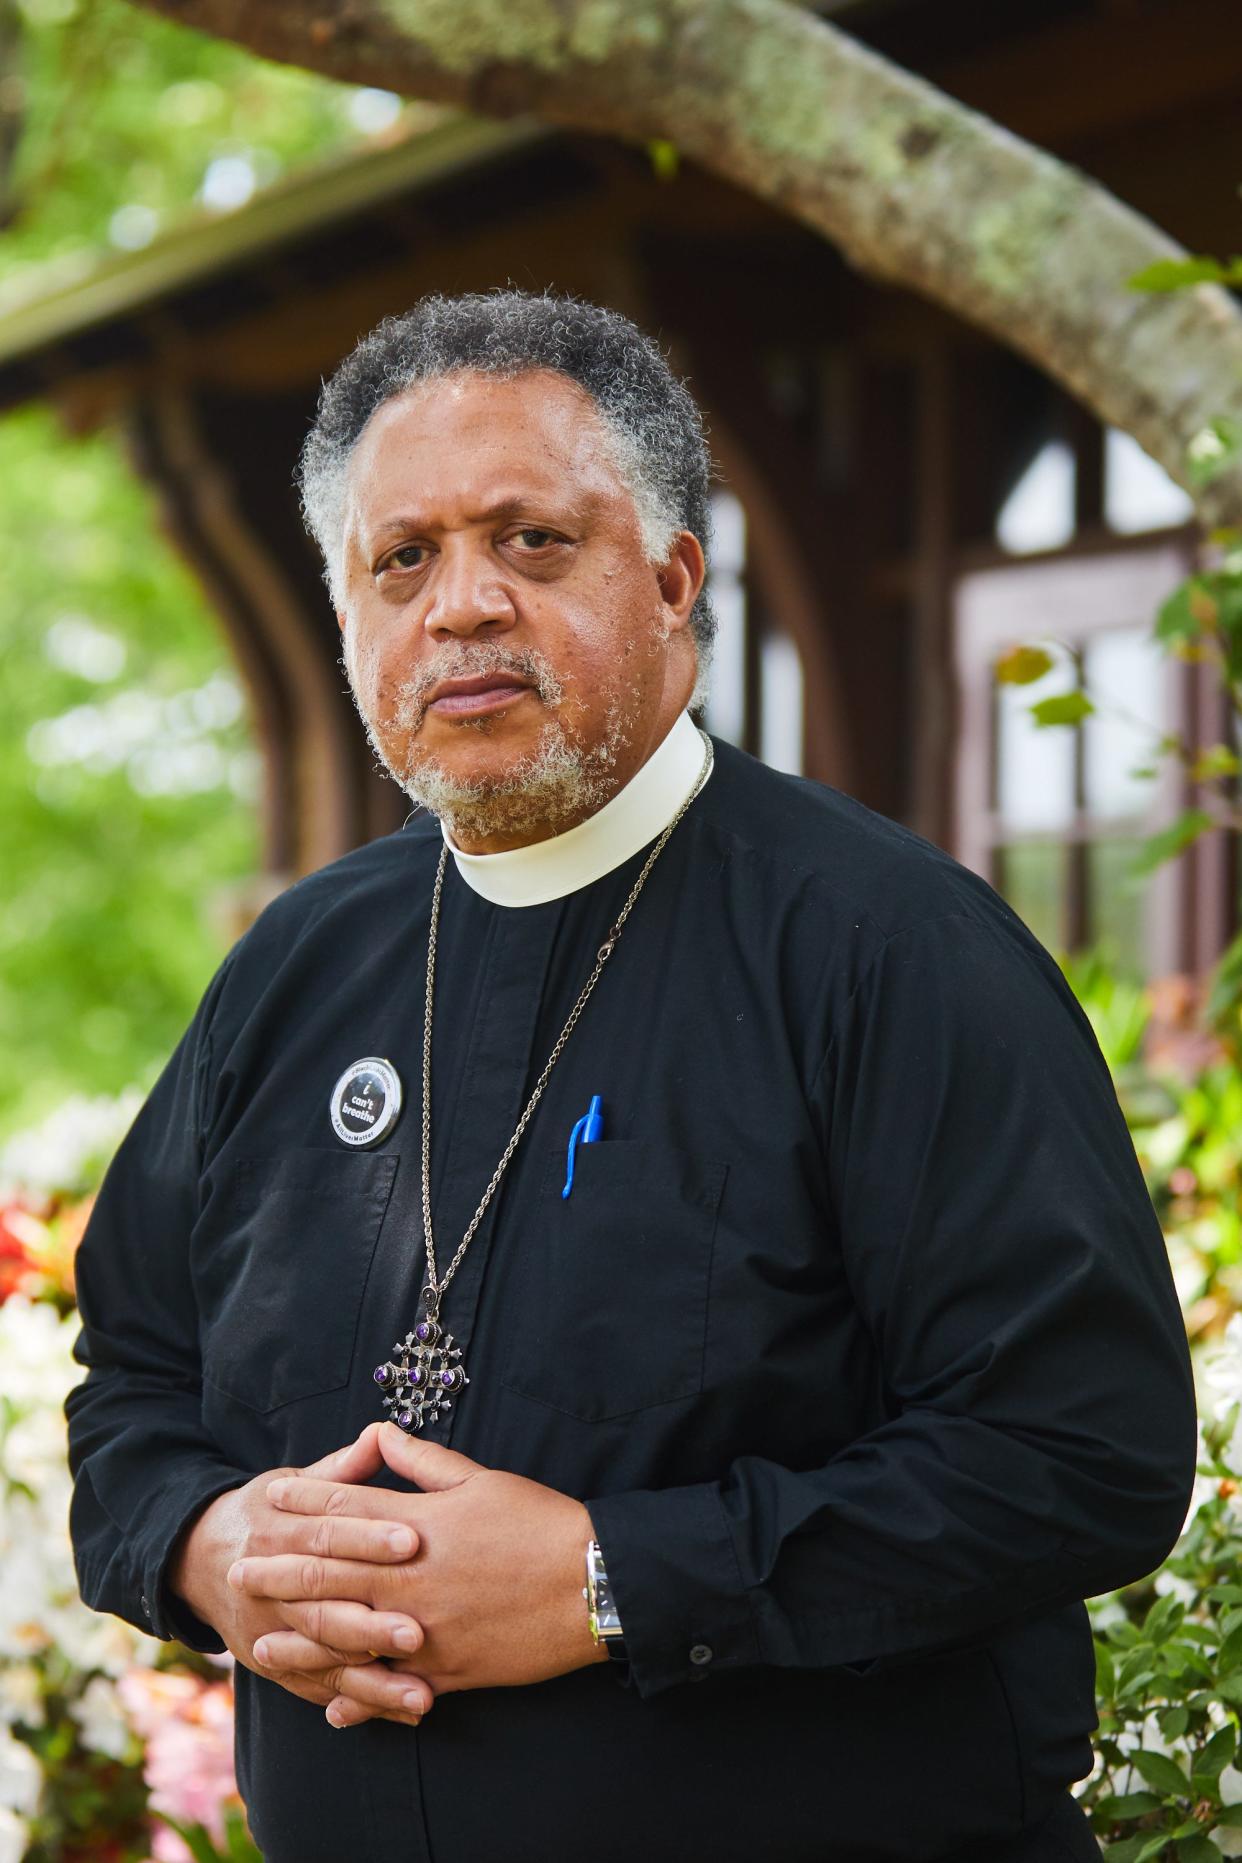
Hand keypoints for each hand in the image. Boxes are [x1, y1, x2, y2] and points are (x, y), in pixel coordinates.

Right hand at [168, 1422, 435, 1728]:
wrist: (197, 1558)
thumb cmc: (265, 1512)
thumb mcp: (291, 1481)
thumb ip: (339, 1469)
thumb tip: (380, 1433)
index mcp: (276, 1531)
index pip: (325, 1534)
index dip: (367, 1536)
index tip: (413, 1540)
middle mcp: (266, 1586)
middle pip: (322, 1605)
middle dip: (371, 1621)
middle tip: (419, 1631)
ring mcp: (266, 1632)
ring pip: (321, 1658)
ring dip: (372, 1680)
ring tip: (422, 1694)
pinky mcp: (272, 1666)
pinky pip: (318, 1688)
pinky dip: (359, 1703)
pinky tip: (403, 1709)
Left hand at [231, 1420, 606, 1728]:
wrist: (591, 1583)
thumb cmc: (539, 1523)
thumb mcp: (481, 1479)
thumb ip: (424, 1462)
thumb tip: (382, 1434)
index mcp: (418, 1526)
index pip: (344, 1512)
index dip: (302, 1504)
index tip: (268, 1500)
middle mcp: (410, 1579)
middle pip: (329, 1576)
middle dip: (279, 1575)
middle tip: (238, 1574)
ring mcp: (425, 1629)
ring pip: (348, 1639)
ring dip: (301, 1644)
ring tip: (263, 1647)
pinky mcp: (450, 1668)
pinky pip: (395, 1686)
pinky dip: (362, 1698)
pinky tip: (334, 1709)